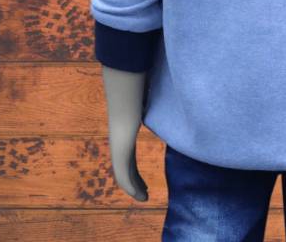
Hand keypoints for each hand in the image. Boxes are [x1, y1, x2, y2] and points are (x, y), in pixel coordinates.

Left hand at [101, 65, 150, 201]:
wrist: (125, 93)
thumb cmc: (138, 91)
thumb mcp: (149, 99)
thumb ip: (154, 99)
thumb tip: (166, 89)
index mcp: (125, 133)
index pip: (129, 154)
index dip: (135, 167)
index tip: (143, 176)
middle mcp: (120, 143)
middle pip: (126, 167)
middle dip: (134, 180)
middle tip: (144, 192)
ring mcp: (119, 148)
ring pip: (123, 174)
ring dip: (132, 187)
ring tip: (143, 197)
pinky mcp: (120, 152)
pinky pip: (124, 175)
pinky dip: (131, 186)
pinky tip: (139, 195)